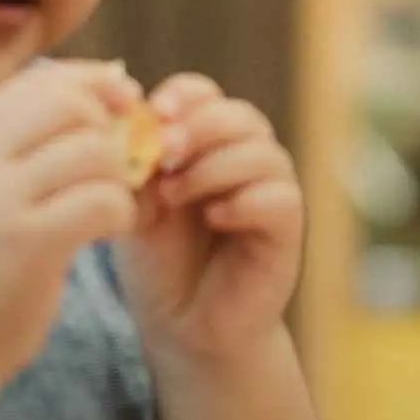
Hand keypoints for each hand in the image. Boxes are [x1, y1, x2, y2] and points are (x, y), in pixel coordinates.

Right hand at [0, 61, 141, 379]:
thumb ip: (32, 142)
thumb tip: (115, 79)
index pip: (42, 79)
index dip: (95, 83)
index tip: (125, 107)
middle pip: (70, 103)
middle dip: (115, 128)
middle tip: (128, 164)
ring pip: (95, 151)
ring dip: (125, 177)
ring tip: (119, 204)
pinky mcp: (27, 242)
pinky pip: (104, 200)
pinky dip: (124, 212)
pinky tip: (113, 231)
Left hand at [118, 73, 304, 360]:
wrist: (183, 324)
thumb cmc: (158, 261)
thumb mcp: (135, 204)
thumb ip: (136, 165)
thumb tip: (132, 122)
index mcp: (205, 145)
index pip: (204, 94)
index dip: (182, 96)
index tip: (153, 112)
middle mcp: (245, 162)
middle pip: (240, 115)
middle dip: (198, 127)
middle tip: (163, 153)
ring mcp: (271, 194)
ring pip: (262, 153)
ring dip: (213, 166)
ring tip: (174, 196)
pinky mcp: (287, 231)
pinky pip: (280, 198)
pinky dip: (243, 201)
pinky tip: (214, 218)